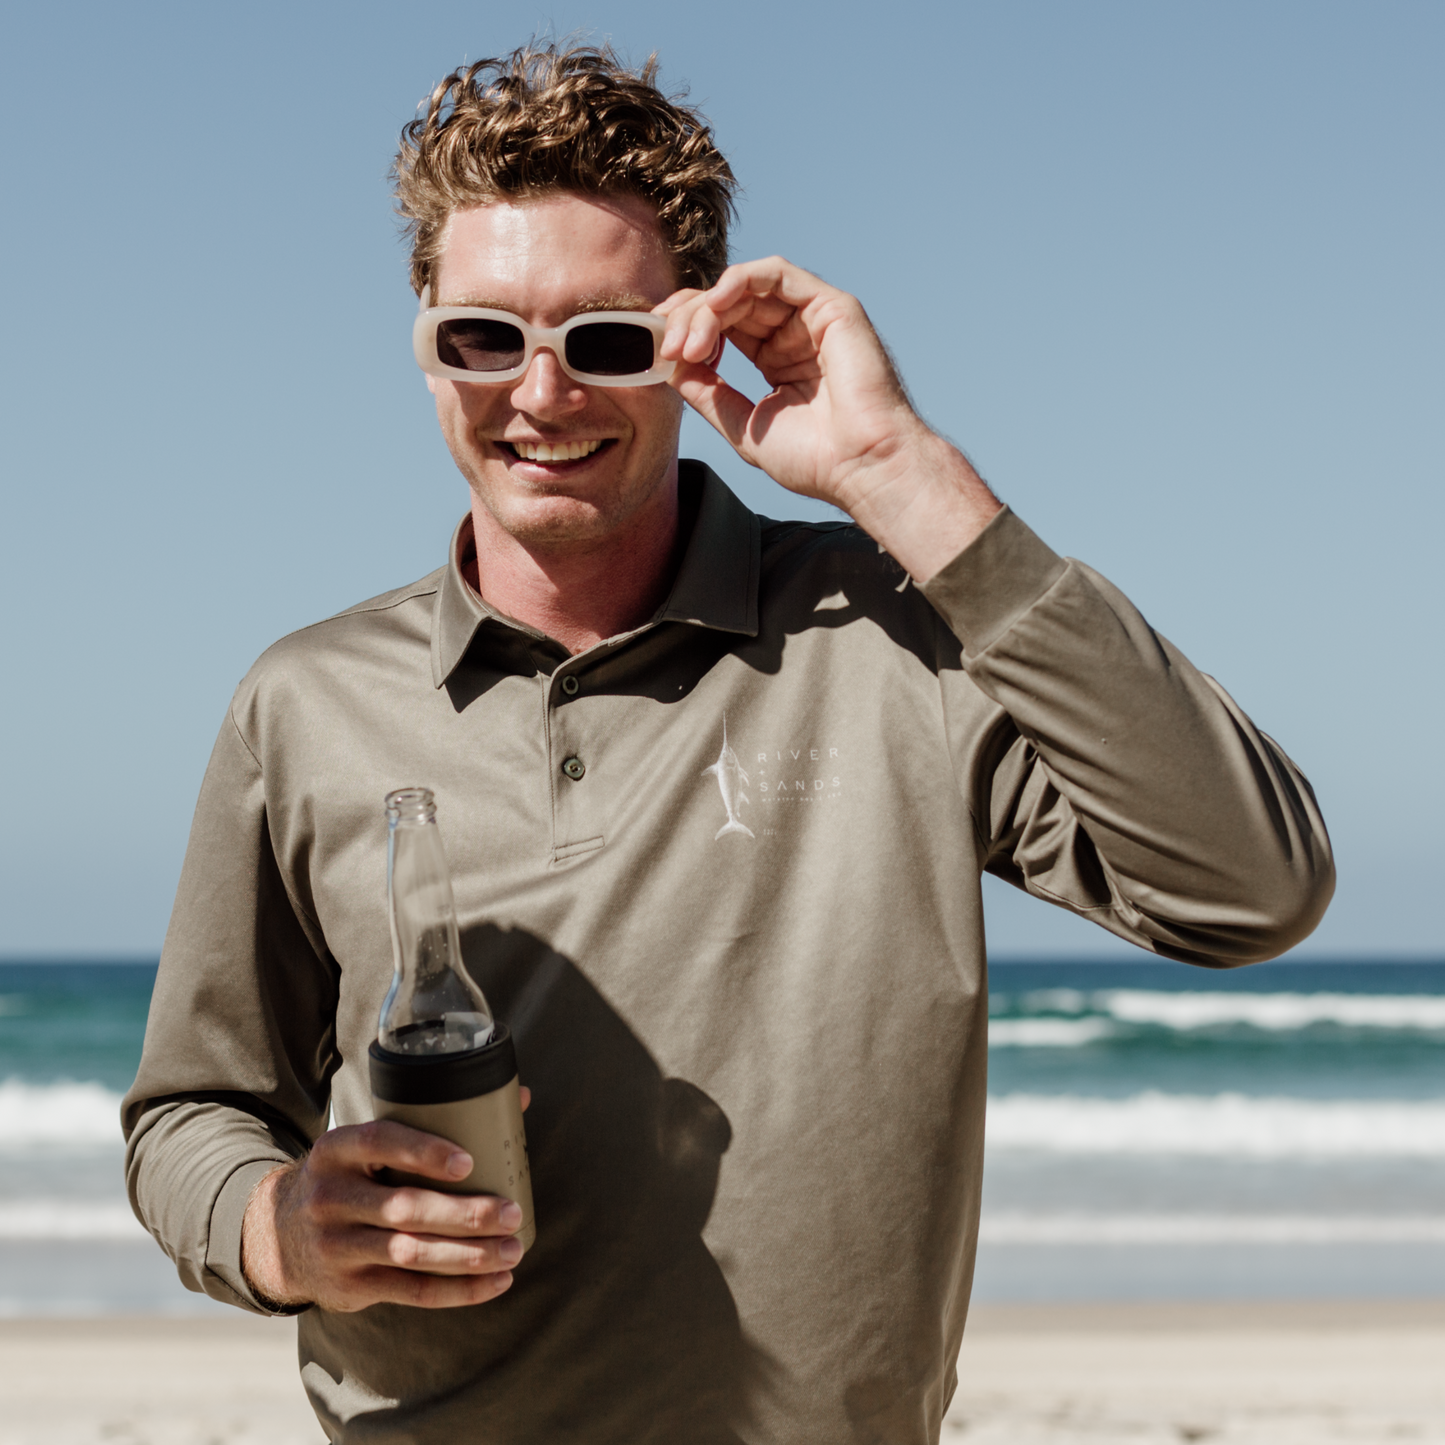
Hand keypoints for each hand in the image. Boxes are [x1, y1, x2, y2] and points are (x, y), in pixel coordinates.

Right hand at [241, 1095, 530, 1313]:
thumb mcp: (365, 1148)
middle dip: (463, 1213)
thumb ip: (429, 1124)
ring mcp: (335, 1246)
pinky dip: (457, 1290)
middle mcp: (329, 1197)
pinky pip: (409, 1291)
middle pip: (403, 1207)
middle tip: (511, 1213)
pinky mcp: (347, 1286)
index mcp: (336, 1150)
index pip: (380, 1142)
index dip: (424, 1151)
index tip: (469, 1162)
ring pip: (409, 1253)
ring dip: (468, 1256)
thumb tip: (519, 1097)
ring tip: (512, 1251)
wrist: (277, 1237)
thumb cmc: (351, 1178)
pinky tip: (494, 1283)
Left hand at [658, 257, 1001, 582]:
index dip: (686, 331)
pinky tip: (715, 304)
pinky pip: (777, 273)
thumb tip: (669, 365)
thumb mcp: (742, 425)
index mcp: (778, 360)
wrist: (864, 469)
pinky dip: (739, 281)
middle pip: (728, 304)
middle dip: (689, 319)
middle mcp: (795, 334)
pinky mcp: (832, 306)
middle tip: (669, 348)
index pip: (723, 327)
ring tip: (689, 343)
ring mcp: (813, 318)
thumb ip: (707, 393)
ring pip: (745, 287)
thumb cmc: (816, 460)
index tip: (660, 353)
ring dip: (706, 307)